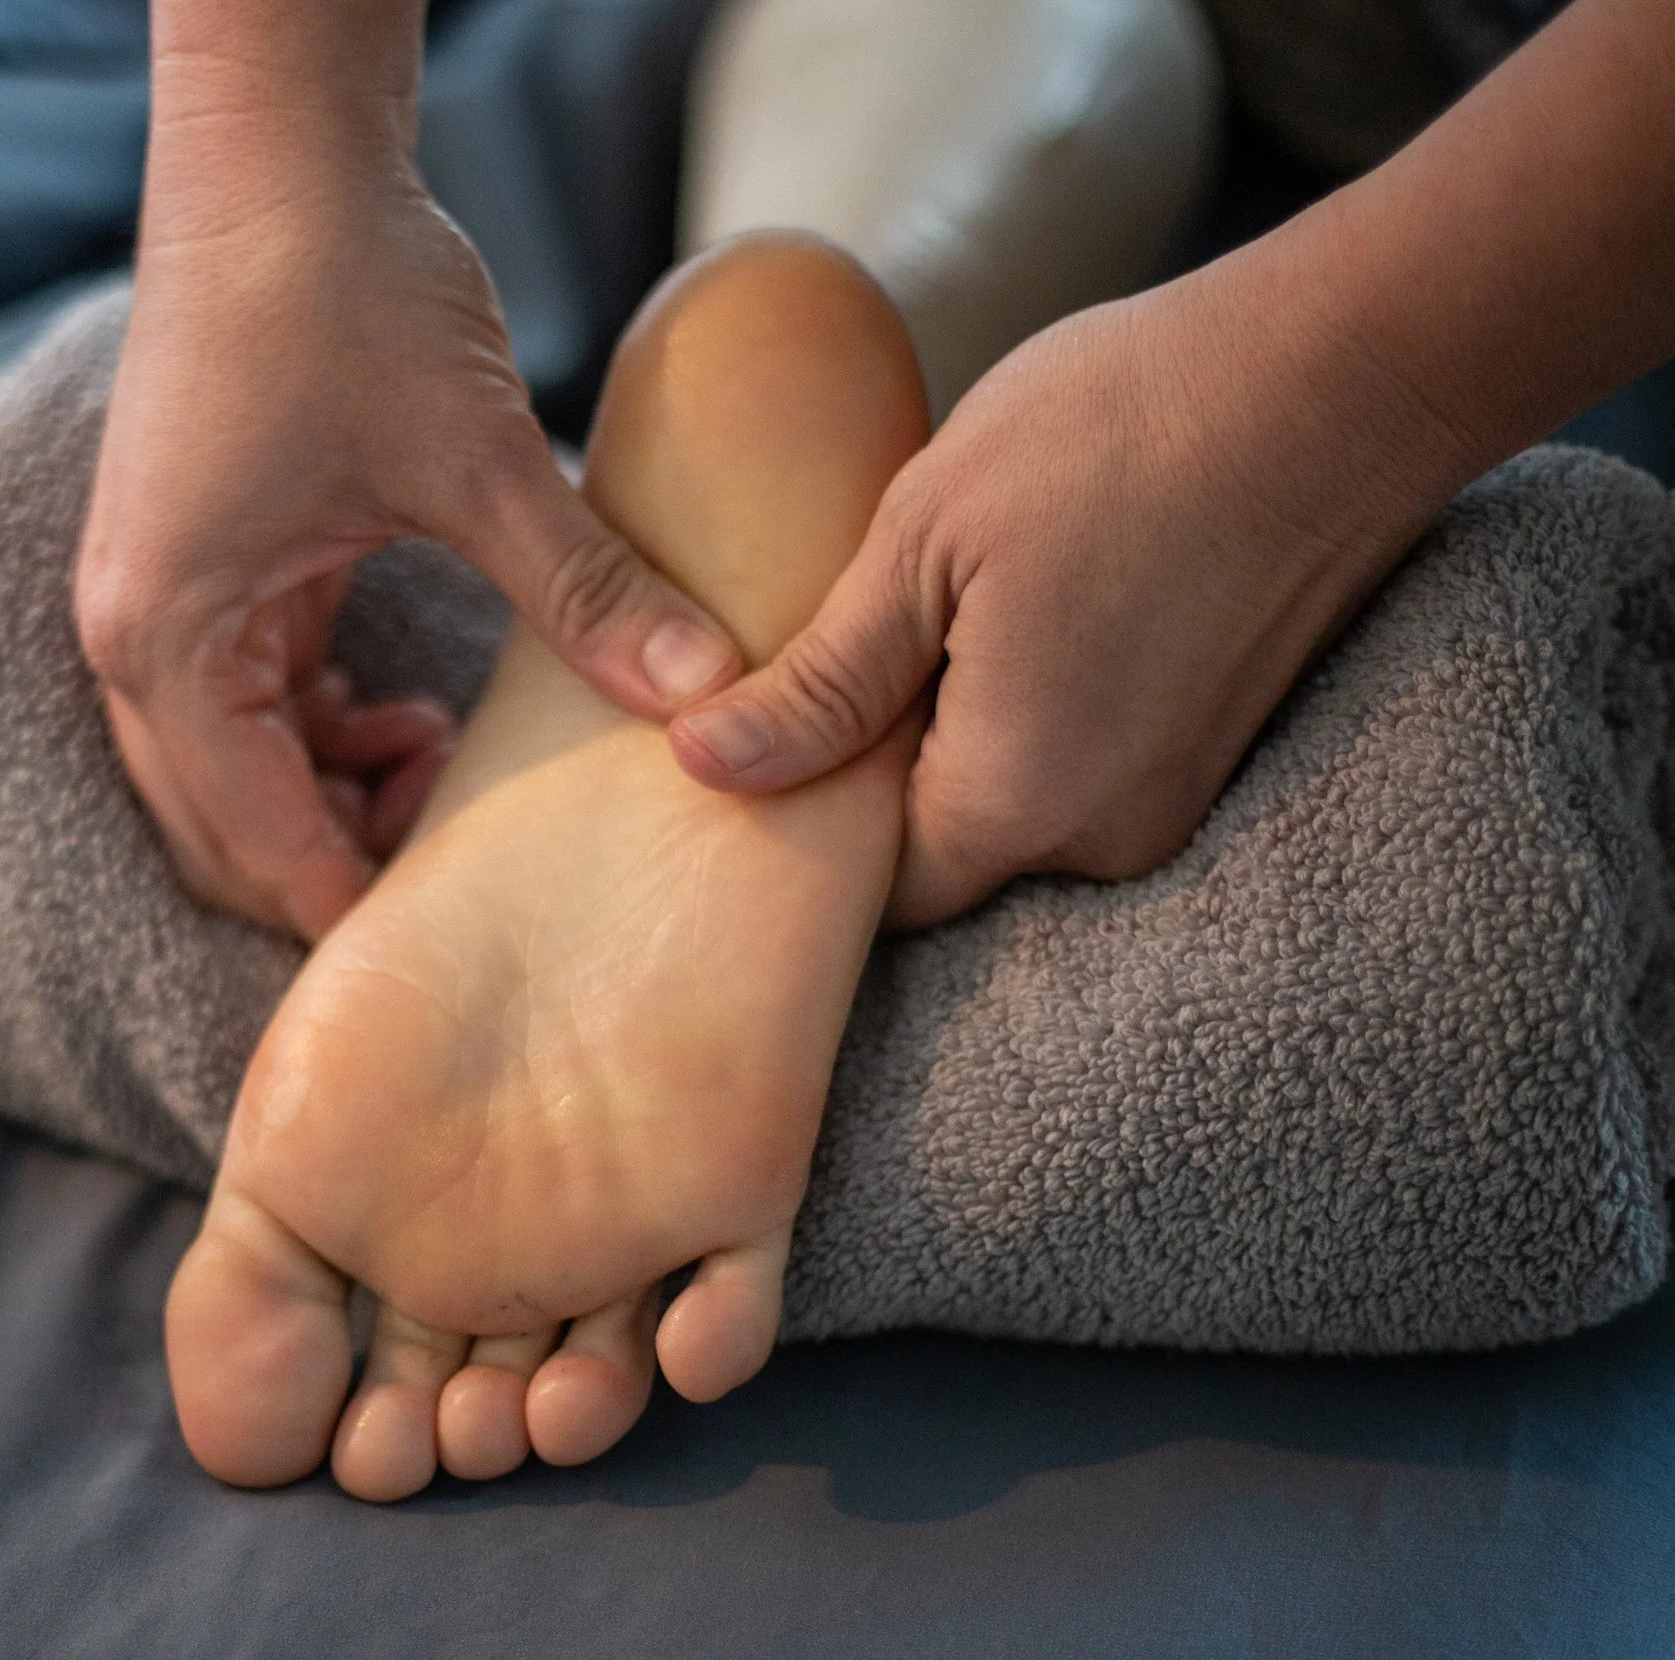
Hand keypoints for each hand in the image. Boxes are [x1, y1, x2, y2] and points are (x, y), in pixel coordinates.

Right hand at [78, 120, 738, 941]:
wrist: (275, 151)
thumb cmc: (340, 291)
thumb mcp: (474, 459)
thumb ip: (585, 590)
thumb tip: (708, 691)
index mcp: (168, 638)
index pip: (252, 840)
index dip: (353, 907)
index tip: (457, 950)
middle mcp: (136, 635)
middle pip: (221, 825)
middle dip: (333, 860)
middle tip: (461, 877)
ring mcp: (159, 595)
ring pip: (234, 766)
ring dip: (331, 794)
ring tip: (442, 776)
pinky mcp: (202, 557)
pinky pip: (249, 696)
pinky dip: (320, 729)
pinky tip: (410, 715)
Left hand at [667, 268, 1448, 926]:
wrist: (1345, 374)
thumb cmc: (1122, 430)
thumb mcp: (925, 541)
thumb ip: (820, 682)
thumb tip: (705, 765)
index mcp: (1017, 801)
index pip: (870, 894)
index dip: (800, 828)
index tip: (754, 741)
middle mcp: (1104, 838)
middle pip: (942, 859)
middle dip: (873, 781)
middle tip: (815, 662)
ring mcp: (1171, 799)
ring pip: (1012, 809)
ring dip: (950, 739)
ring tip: (911, 620)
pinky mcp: (1211, 748)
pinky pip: (1079, 769)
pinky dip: (1023, 716)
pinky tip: (1000, 615)